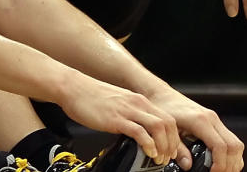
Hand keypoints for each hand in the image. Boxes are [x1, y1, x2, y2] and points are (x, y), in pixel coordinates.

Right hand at [58, 76, 179, 165]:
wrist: (72, 88)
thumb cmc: (90, 96)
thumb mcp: (118, 104)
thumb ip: (129, 115)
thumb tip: (136, 133)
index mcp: (138, 101)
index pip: (167, 118)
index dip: (174, 137)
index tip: (171, 150)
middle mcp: (136, 103)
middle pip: (168, 123)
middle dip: (172, 144)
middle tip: (167, 158)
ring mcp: (127, 110)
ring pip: (158, 127)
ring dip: (163, 146)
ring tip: (158, 158)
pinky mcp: (116, 118)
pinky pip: (139, 131)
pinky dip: (148, 144)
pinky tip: (148, 152)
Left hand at [145, 84, 244, 171]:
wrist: (163, 95)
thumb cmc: (164, 109)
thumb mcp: (168, 130)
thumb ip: (179, 149)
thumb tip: (188, 165)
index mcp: (200, 121)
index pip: (220, 146)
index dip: (220, 163)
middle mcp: (212, 119)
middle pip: (234, 146)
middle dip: (230, 165)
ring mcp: (215, 120)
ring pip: (236, 143)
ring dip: (233, 160)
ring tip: (221, 171)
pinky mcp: (215, 123)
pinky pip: (231, 140)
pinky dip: (231, 154)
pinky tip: (223, 163)